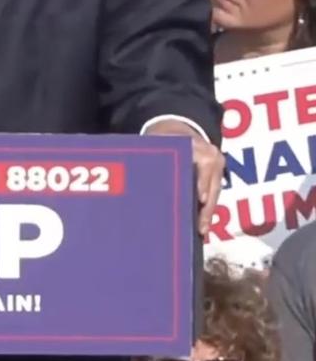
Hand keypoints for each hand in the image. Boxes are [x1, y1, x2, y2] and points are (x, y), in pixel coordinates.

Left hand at [145, 119, 224, 238]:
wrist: (177, 128)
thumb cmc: (163, 138)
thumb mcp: (158, 142)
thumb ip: (155, 156)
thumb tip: (143, 178)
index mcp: (195, 145)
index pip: (204, 163)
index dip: (202, 182)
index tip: (199, 199)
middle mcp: (211, 155)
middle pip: (213, 184)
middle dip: (207, 207)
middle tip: (201, 228)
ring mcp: (217, 165)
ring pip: (215, 192)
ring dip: (208, 212)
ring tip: (202, 231)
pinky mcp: (217, 175)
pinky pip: (214, 193)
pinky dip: (207, 208)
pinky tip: (202, 225)